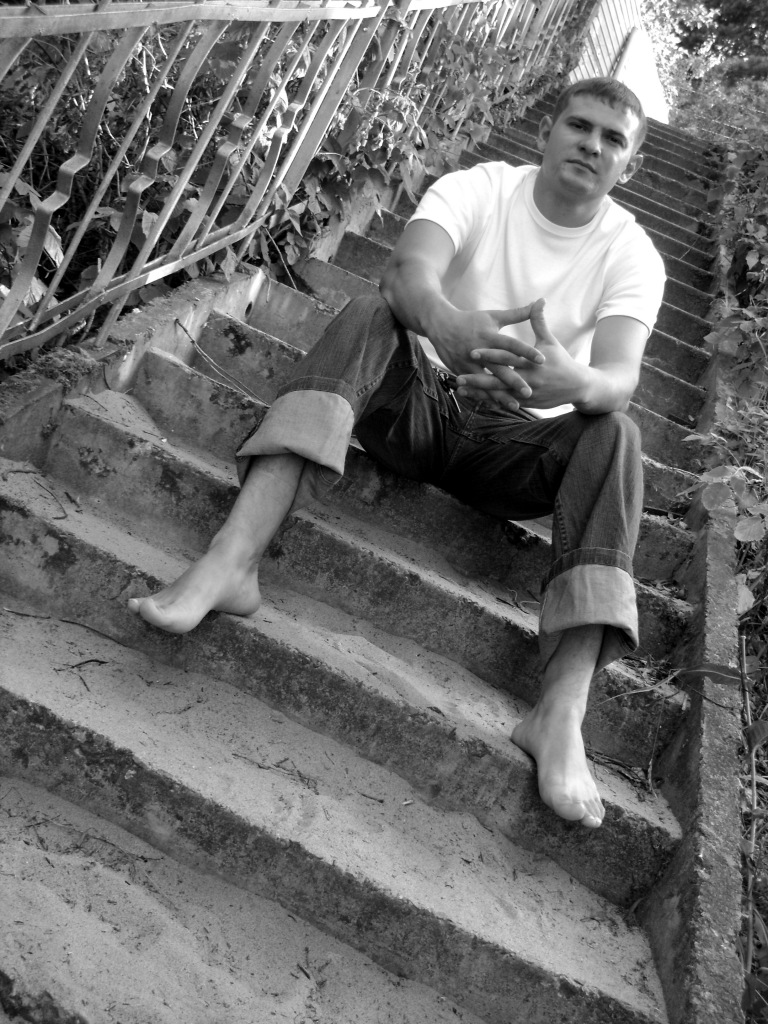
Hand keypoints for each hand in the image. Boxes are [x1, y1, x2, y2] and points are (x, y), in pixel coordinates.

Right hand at [431, 303, 544, 410]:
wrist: (440, 325)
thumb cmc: (471, 320)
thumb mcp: (493, 316)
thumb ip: (518, 313)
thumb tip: (540, 302)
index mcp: (490, 336)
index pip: (511, 345)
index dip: (526, 352)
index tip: (542, 360)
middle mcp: (480, 351)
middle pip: (500, 368)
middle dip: (514, 381)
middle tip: (529, 392)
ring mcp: (469, 363)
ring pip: (487, 382)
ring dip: (501, 395)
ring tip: (516, 406)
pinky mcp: (461, 371)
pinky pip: (475, 388)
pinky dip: (486, 398)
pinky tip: (497, 407)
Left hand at [458, 298, 588, 409]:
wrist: (577, 386)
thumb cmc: (561, 361)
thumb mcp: (549, 341)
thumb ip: (539, 322)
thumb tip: (539, 300)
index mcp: (532, 363)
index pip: (508, 358)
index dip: (490, 355)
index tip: (473, 352)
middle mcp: (528, 380)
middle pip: (499, 380)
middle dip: (478, 380)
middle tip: (459, 377)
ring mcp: (527, 394)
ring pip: (498, 395)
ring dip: (479, 393)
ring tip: (460, 390)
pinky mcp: (526, 404)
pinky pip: (504, 403)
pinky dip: (489, 401)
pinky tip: (473, 398)